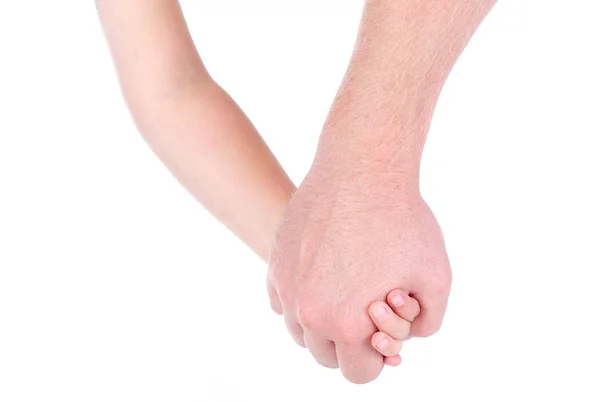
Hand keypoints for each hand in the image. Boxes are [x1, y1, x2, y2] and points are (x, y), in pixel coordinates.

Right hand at [267, 164, 451, 383]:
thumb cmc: (402, 221)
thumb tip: (407, 337)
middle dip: (349, 345)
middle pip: (325, 357)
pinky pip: (282, 302)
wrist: (362, 169)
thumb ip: (428, 323)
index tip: (383, 337)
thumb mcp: (436, 278)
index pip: (357, 374)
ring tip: (346, 294)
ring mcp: (286, 286)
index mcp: (345, 324)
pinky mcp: (276, 263)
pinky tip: (323, 277)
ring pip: (300, 332)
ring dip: (323, 325)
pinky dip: (301, 300)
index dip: (377, 360)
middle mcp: (307, 311)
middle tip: (367, 313)